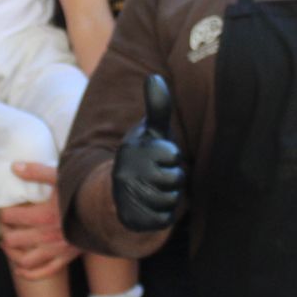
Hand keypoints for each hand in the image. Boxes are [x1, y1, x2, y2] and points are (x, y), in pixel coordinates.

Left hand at [0, 163, 80, 279]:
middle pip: (13, 240)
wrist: (110, 210)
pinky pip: (44, 272)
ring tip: (7, 244)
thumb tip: (13, 166)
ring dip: (11, 254)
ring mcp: (57, 250)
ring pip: (24, 260)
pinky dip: (29, 274)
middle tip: (2, 226)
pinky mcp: (66, 258)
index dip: (2, 213)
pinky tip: (20, 269)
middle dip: (3, 232)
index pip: (11, 217)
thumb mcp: (60, 177)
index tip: (2, 210)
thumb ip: (36, 172)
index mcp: (44, 215)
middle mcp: (48, 235)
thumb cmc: (85, 192)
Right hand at [112, 75, 184, 231]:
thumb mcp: (152, 130)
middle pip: (175, 179)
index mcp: (131, 149)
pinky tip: (151, 206)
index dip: (172, 156)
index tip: (158, 155)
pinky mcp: (132, 219)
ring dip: (169, 196)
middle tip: (157, 174)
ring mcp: (126, 198)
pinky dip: (164, 214)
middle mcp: (124, 173)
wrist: (121, 192)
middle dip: (173, 178)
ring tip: (154, 189)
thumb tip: (154, 78)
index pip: (172, 154)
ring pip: (171, 200)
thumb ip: (157, 107)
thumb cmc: (146, 154)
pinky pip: (164, 219)